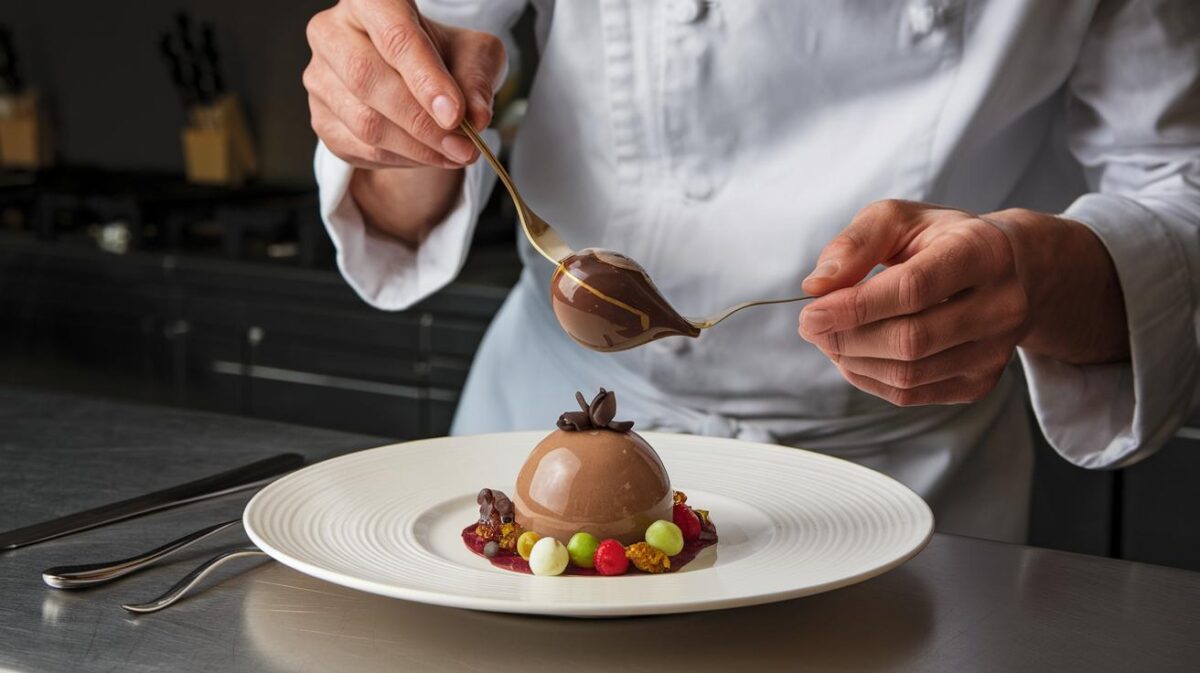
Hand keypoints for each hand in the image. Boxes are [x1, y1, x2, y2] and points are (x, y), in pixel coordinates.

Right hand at [304, 0, 504, 169]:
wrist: (418, 84)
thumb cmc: (444, 58)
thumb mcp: (474, 56)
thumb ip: (476, 80)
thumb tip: (476, 118)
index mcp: (370, 2)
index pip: (394, 36)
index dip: (425, 78)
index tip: (455, 115)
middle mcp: (333, 33)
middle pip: (367, 79)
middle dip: (421, 120)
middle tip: (463, 144)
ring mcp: (320, 78)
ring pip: (364, 121)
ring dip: (417, 147)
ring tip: (456, 152)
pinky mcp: (322, 120)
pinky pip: (361, 149)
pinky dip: (403, 159)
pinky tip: (429, 154)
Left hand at [797, 200, 1127, 405]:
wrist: (1015, 271)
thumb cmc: (943, 240)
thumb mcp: (900, 219)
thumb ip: (855, 243)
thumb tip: (817, 285)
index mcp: (983, 251)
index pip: (913, 289)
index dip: (855, 307)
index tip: (810, 313)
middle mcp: (1002, 305)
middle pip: (910, 340)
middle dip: (846, 338)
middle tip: (811, 325)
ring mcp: (995, 350)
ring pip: (908, 374)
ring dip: (853, 360)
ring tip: (830, 337)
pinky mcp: (981, 382)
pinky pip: (911, 394)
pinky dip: (869, 378)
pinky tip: (854, 355)